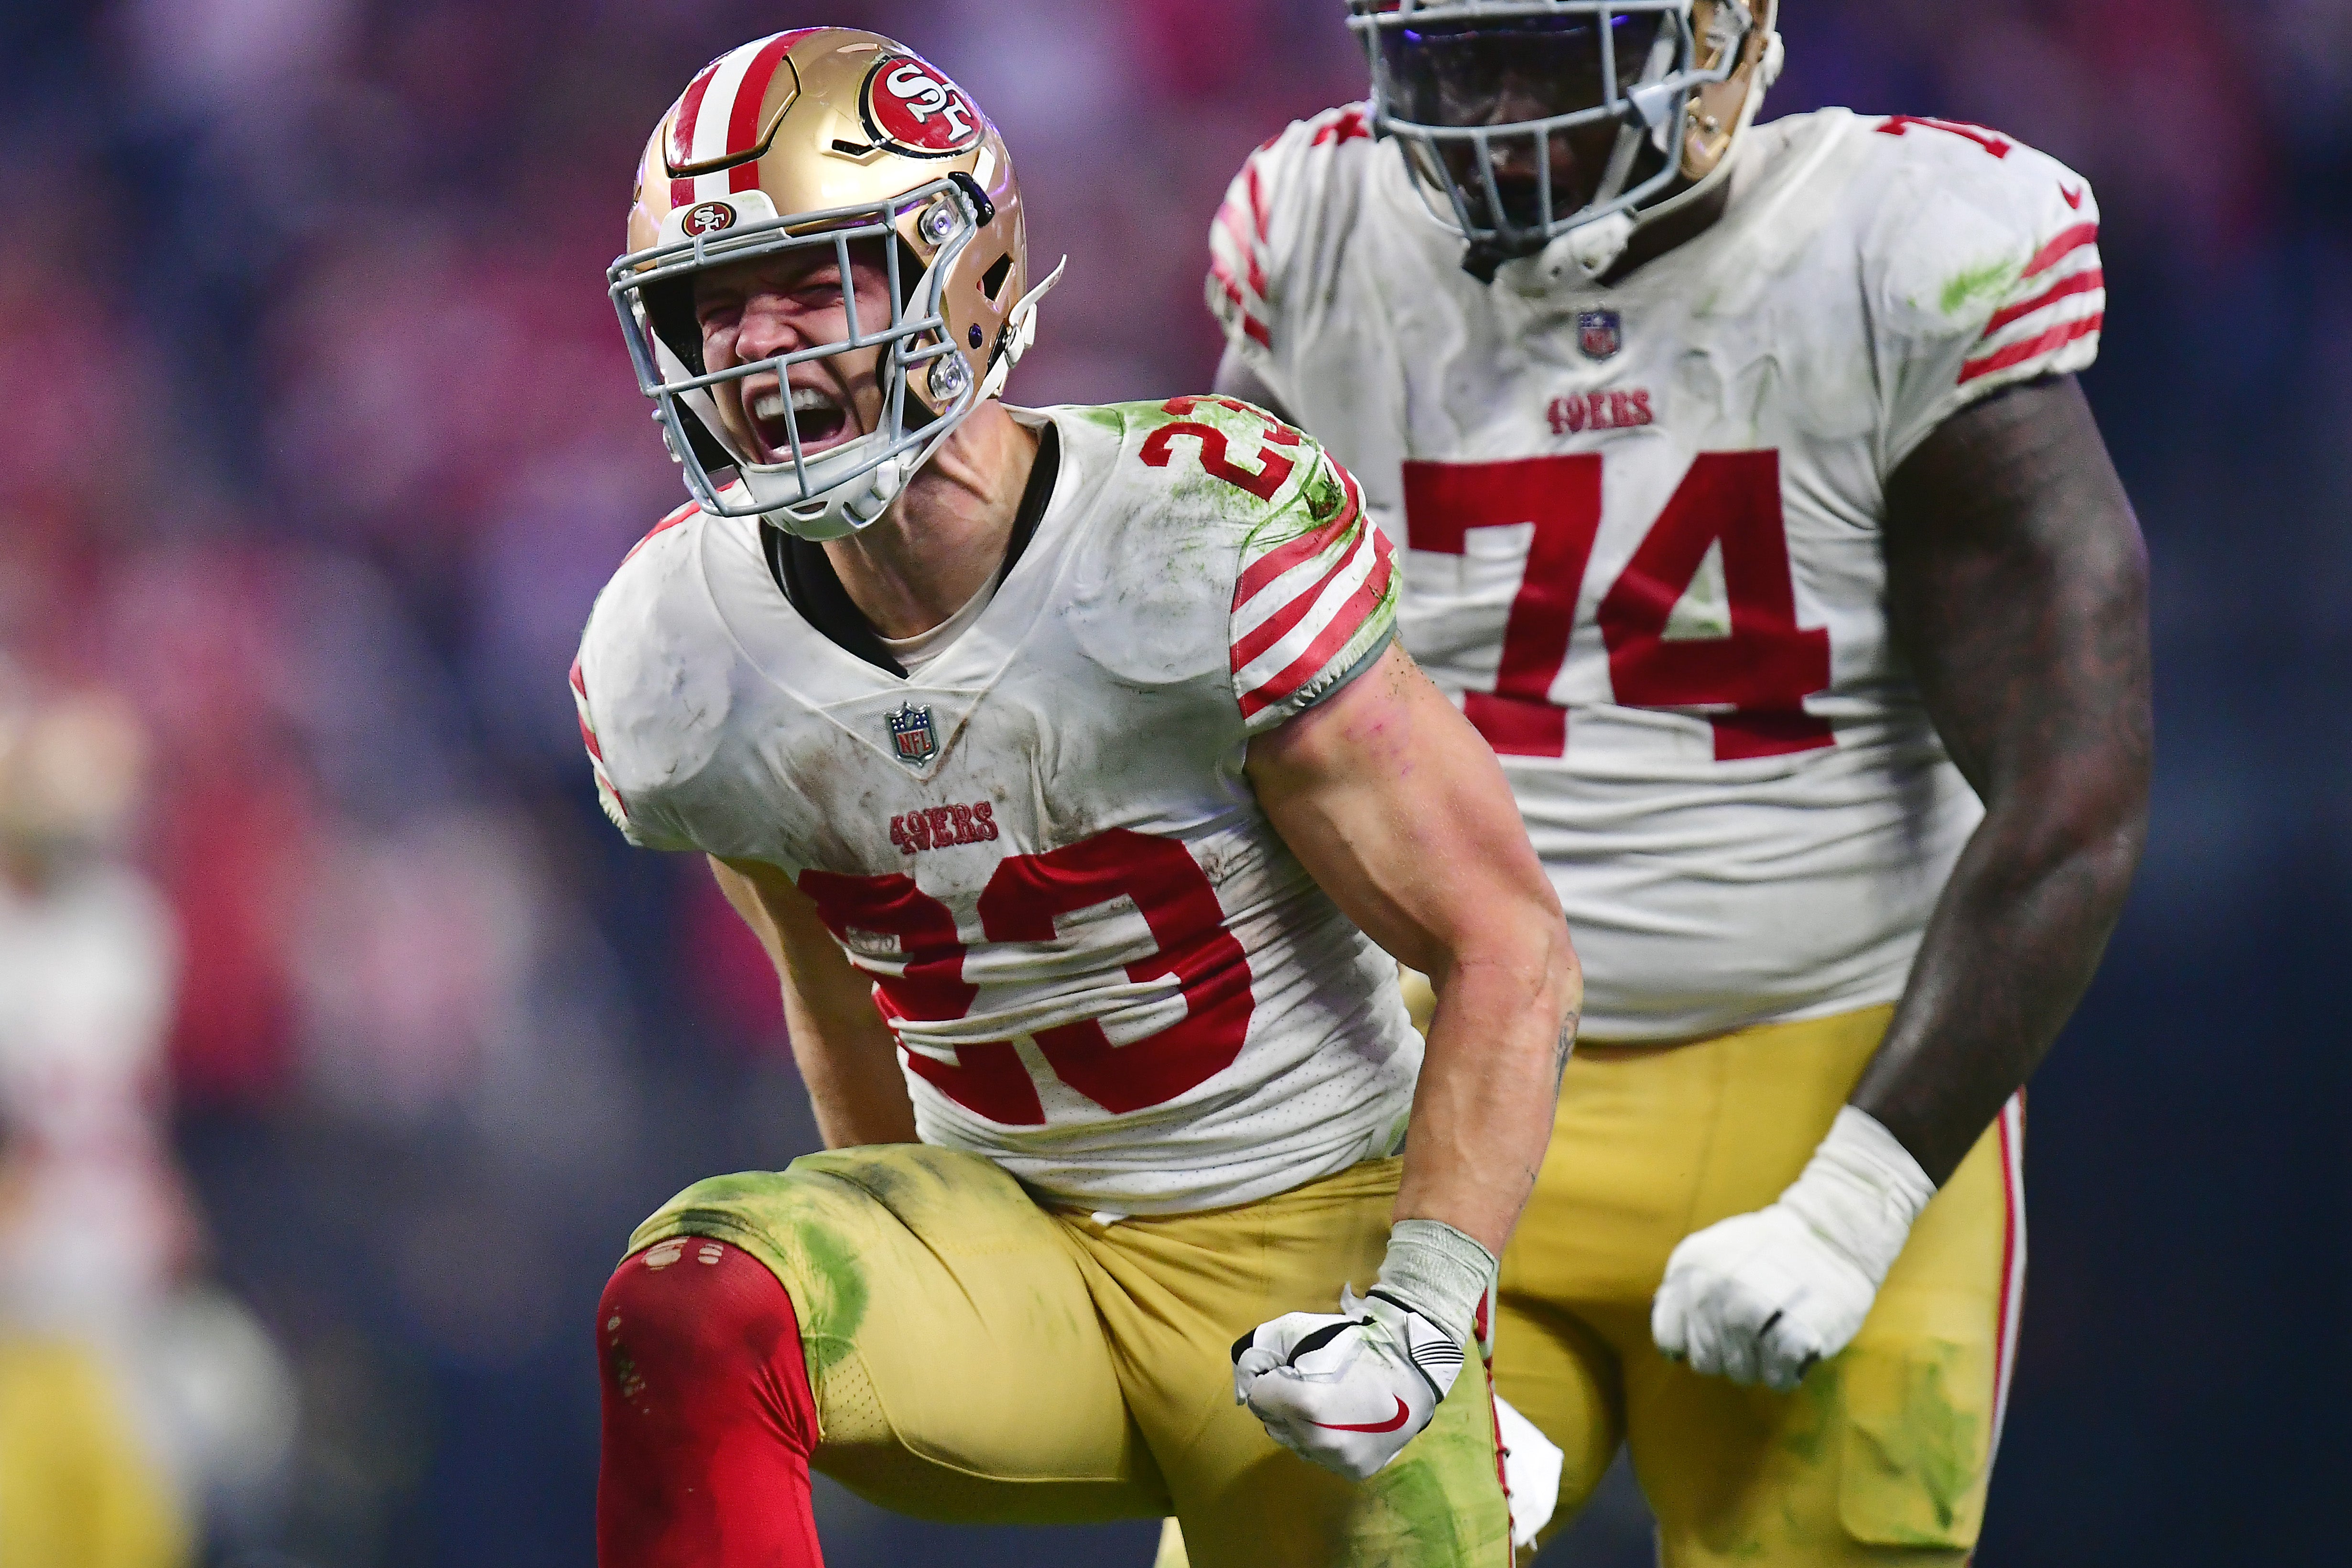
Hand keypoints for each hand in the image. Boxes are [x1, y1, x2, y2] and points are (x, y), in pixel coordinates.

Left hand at [1233, 1288, 1464, 1479]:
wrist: (1412, 1363)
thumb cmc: (1353, 1341)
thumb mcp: (1298, 1329)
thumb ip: (1260, 1351)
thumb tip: (1243, 1383)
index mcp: (1304, 1403)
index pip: (1257, 1396)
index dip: (1272, 1377)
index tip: (1293, 1368)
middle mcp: (1319, 1440)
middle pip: (1273, 1423)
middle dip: (1284, 1402)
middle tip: (1313, 1382)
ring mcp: (1339, 1459)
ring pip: (1295, 1443)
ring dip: (1302, 1424)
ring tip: (1331, 1401)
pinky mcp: (1356, 1470)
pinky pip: (1321, 1457)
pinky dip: (1325, 1440)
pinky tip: (1344, 1420)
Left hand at [1651, 1106, 1935, 1392]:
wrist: (1829, 1232)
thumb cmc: (1766, 1252)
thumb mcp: (1710, 1256)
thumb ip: (1683, 1293)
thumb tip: (1672, 1348)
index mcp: (1691, 1266)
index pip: (1671, 1337)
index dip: (1691, 1347)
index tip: (1713, 1340)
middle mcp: (1717, 1285)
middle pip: (1706, 1360)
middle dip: (1727, 1361)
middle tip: (1750, 1345)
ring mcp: (1757, 1305)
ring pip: (1740, 1371)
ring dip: (1757, 1368)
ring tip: (1772, 1345)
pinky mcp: (1800, 1328)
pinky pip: (1777, 1375)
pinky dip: (1783, 1375)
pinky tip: (1792, 1357)